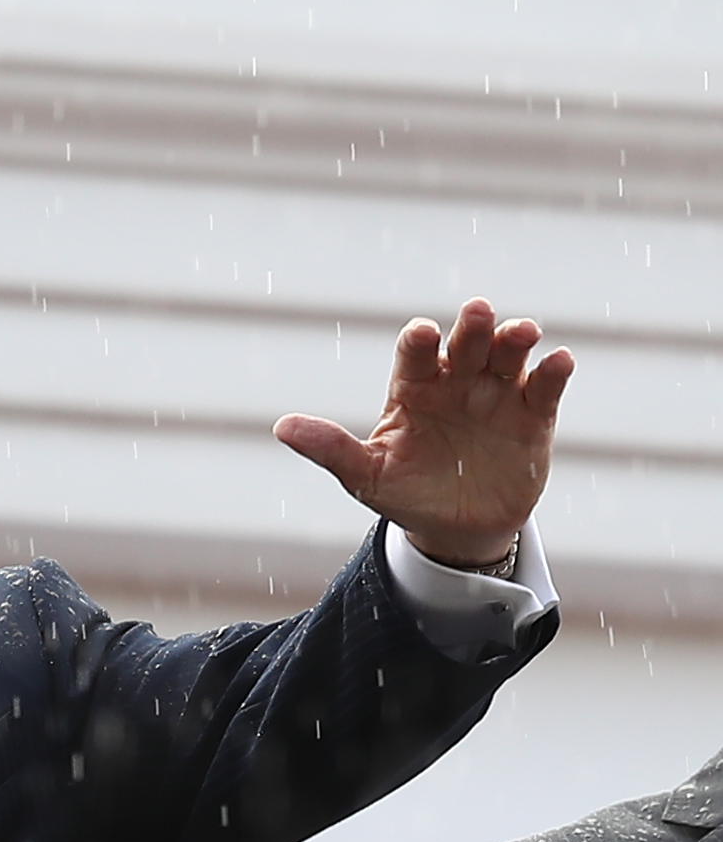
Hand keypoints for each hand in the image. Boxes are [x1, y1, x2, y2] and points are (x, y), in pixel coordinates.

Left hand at [274, 298, 570, 566]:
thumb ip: (330, 449)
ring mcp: (496, 396)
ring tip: (521, 331)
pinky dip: (553, 373)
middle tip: (476, 312)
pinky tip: (558, 361)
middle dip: (471, 329)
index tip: (422, 335)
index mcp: (413, 389)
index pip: (414, 356)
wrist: (455, 529)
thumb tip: (282, 426)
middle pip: (465, 346)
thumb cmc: (404, 494)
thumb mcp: (365, 476)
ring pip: (508, 357)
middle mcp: (456, 383)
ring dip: (515, 340)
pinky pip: (544, 389)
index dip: (418, 342)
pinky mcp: (533, 417)